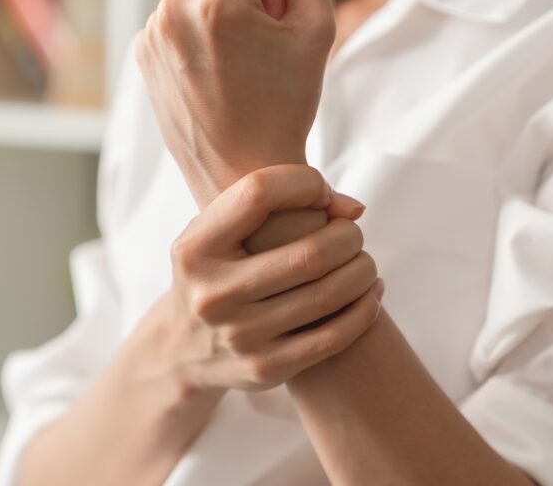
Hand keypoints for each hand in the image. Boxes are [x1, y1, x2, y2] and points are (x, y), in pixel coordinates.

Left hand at [134, 0, 336, 205]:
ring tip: (238, 67)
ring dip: (225, 16)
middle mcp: (172, 9)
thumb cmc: (285, 104)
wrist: (242, 174)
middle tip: (261, 52)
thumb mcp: (319, 28)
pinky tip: (215, 75)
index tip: (277, 20)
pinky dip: (201, 37)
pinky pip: (181, 19)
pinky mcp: (142, 53)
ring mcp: (151, 33)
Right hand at [148, 164, 382, 392]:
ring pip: (329, 294)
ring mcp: (239, 337)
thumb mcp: (216, 231)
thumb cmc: (217, 269)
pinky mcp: (265, 368)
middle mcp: (212, 294)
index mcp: (196, 248)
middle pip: (310, 254)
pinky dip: (363, 309)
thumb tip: (354, 209)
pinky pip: (334, 337)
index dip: (304, 184)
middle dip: (348, 237)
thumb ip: (273, 206)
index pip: (258, 193)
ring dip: (362, 270)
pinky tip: (370, 293)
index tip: (323, 195)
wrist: (182, 347)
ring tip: (363, 261)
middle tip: (352, 234)